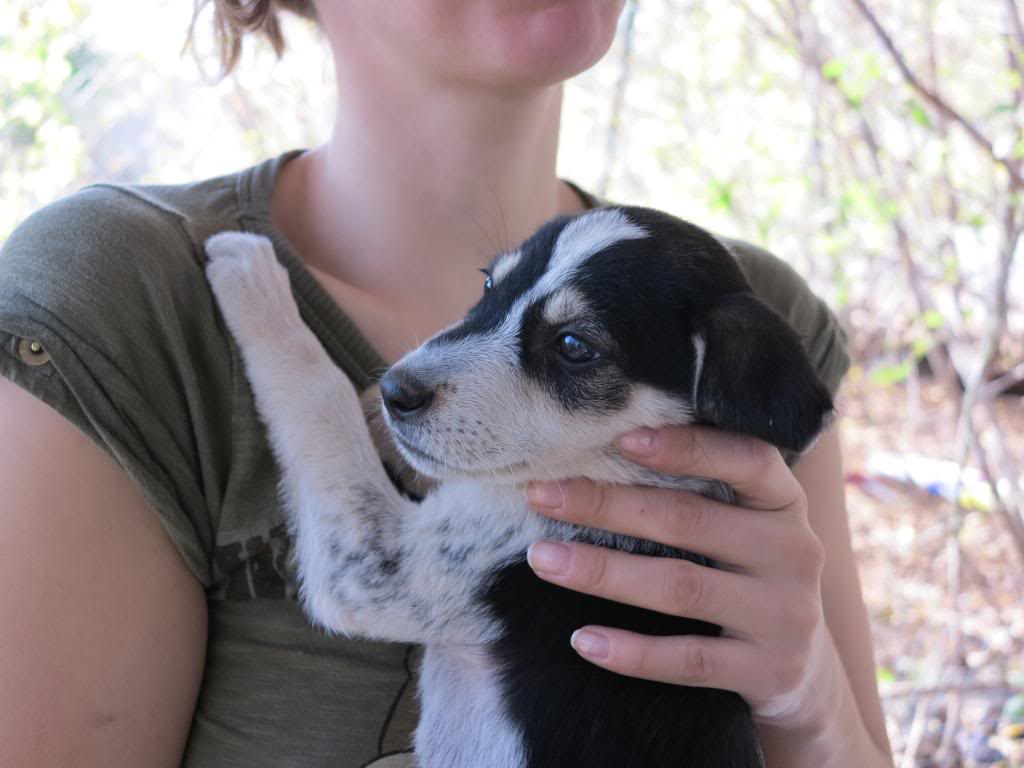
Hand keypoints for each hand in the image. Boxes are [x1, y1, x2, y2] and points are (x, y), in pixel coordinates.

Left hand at [524, 424, 831, 727]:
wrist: (800, 667)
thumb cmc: (746, 572)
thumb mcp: (743, 523)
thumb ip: (696, 489)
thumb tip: (591, 453)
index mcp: (783, 502)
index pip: (745, 459)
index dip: (685, 447)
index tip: (619, 438)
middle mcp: (793, 551)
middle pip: (689, 520)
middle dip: (606, 505)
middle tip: (542, 496)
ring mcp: (784, 614)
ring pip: (680, 586)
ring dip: (603, 572)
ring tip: (544, 559)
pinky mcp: (768, 670)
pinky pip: (688, 660)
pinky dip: (632, 652)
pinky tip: (583, 640)